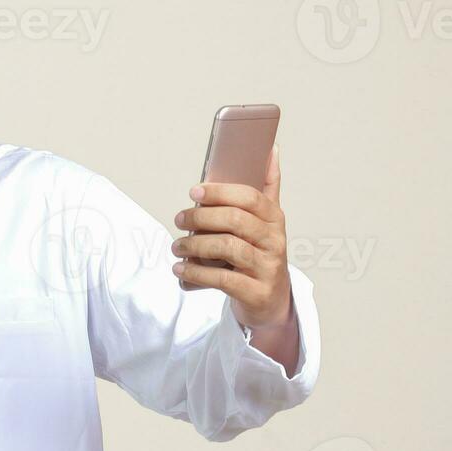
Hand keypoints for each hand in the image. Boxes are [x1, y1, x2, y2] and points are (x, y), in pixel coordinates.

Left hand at [170, 143, 293, 329]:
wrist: (270, 301)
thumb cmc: (260, 254)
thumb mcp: (265, 221)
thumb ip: (266, 188)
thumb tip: (270, 149)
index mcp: (274, 218)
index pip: (249, 197)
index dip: (220, 191)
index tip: (195, 191)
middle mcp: (275, 241)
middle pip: (236, 220)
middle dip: (201, 217)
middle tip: (179, 219)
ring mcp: (268, 267)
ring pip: (228, 248)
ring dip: (195, 245)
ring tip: (176, 247)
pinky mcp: (257, 292)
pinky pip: (223, 279)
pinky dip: (197, 273)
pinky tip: (180, 269)